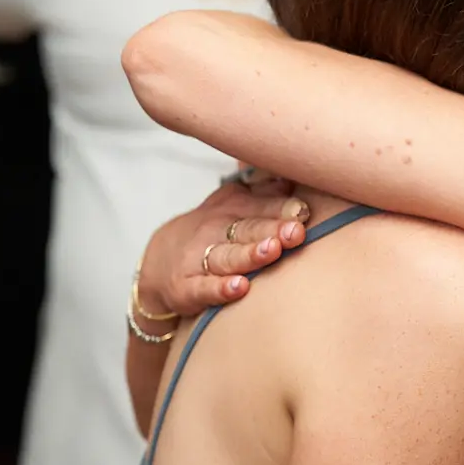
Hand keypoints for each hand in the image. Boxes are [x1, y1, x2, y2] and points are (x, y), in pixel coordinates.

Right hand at [138, 176, 310, 318]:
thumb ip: (265, 193)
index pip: (261, 206)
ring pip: (228, 256)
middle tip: (295, 231)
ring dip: (250, 254)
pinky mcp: (186, 288)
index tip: (304, 211)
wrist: (159, 260)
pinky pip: (204, 288)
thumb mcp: (234, 205)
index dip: (283, 209)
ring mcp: (199, 259)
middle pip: (248, 229)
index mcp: (232, 208)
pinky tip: (240, 288)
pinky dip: (220, 289)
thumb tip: (294, 175)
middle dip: (272, 229)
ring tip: (272, 250)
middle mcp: (215, 230)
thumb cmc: (212, 231)